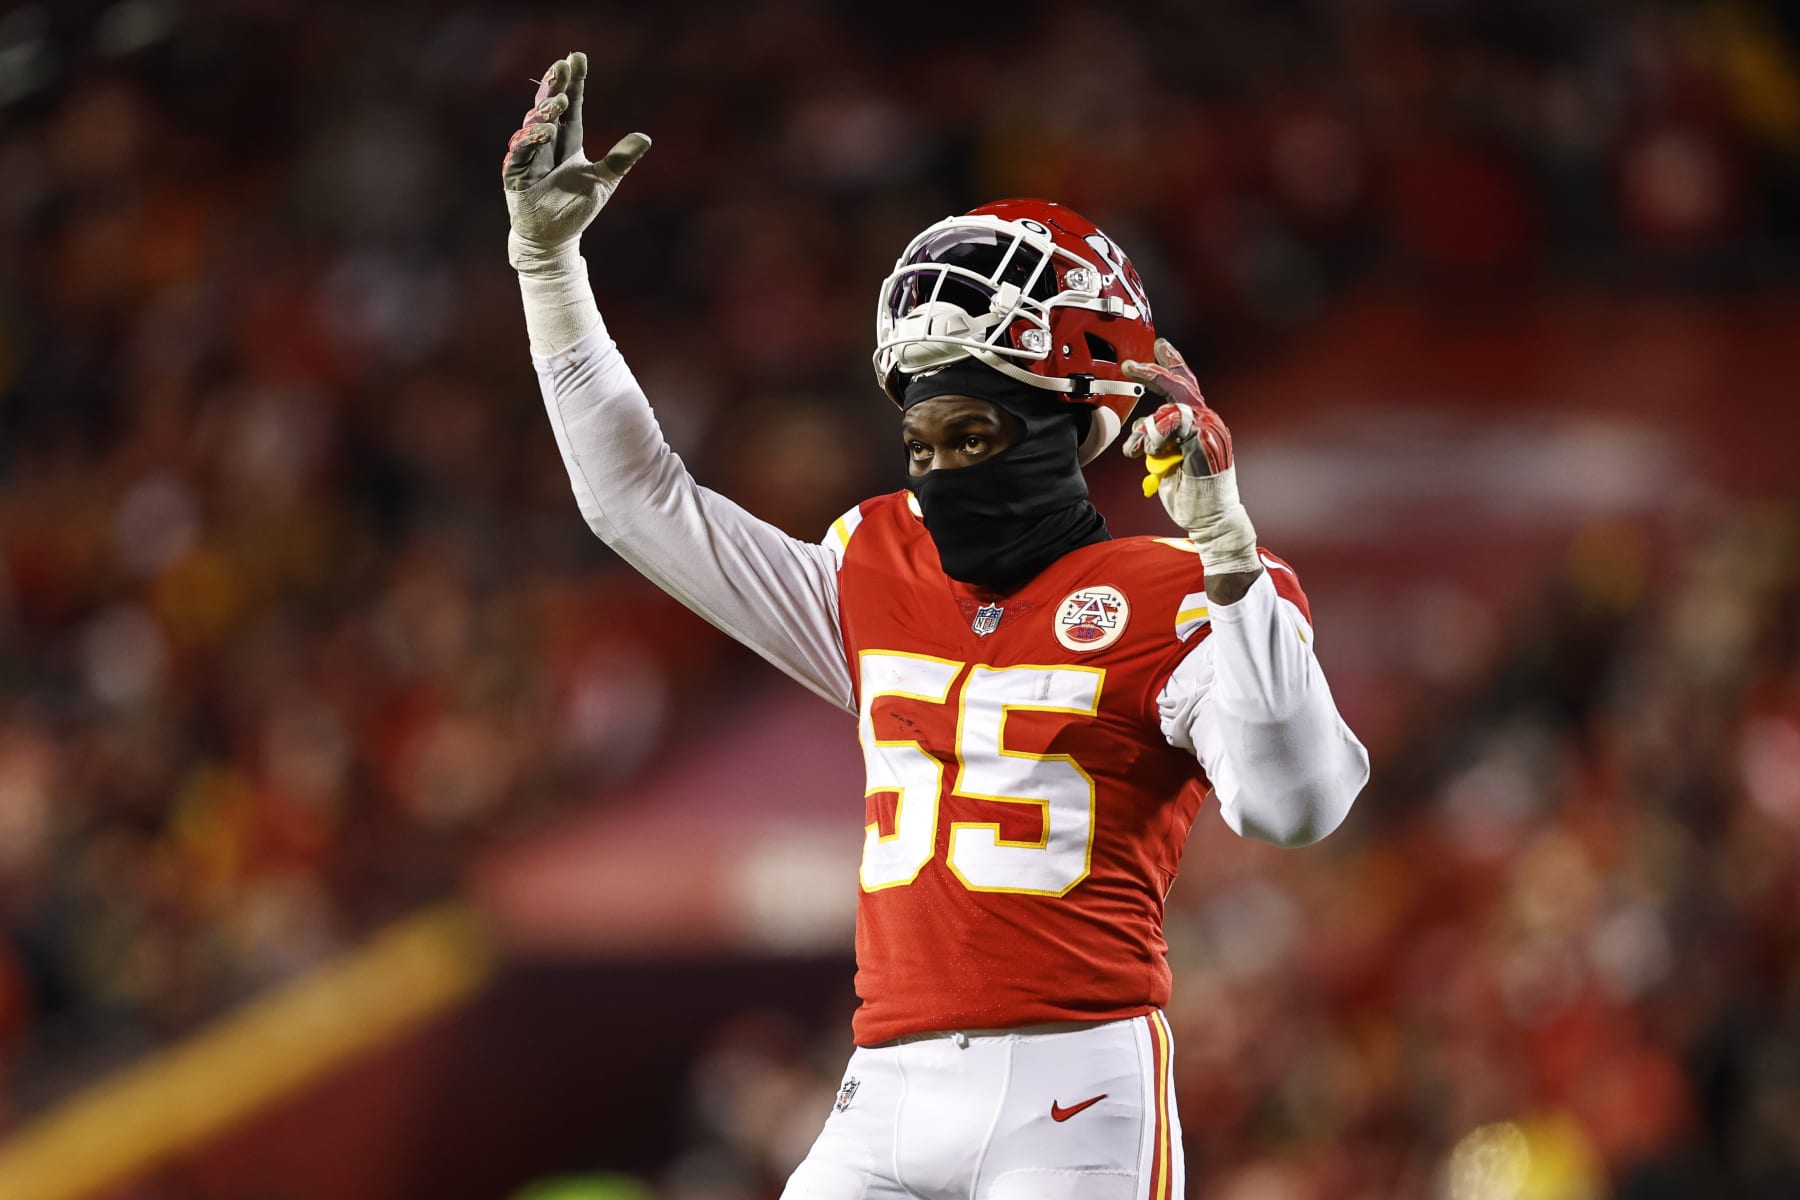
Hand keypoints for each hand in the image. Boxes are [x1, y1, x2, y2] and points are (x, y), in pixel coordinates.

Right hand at [503, 52, 650, 268]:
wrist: (554, 238)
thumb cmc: (576, 208)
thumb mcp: (604, 181)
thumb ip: (621, 159)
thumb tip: (646, 137)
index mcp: (568, 141)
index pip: (572, 106)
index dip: (574, 82)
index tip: (577, 57)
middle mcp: (547, 143)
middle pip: (548, 107)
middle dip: (554, 86)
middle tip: (562, 65)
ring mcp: (530, 156)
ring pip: (533, 125)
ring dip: (544, 112)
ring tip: (558, 103)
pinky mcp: (516, 174)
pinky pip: (521, 152)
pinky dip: (531, 140)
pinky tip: (544, 131)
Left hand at [1121, 338, 1260, 582]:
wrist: (1210, 520)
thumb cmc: (1189, 495)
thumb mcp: (1165, 461)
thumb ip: (1158, 439)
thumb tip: (1141, 428)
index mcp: (1200, 424)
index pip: (1187, 386)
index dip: (1173, 364)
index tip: (1159, 346)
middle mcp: (1208, 422)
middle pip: (1181, 385)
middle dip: (1154, 372)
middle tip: (1130, 366)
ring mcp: (1209, 430)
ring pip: (1171, 406)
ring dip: (1146, 429)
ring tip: (1138, 451)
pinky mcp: (1204, 441)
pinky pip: (1174, 423)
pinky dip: (1156, 434)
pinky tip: (1150, 451)